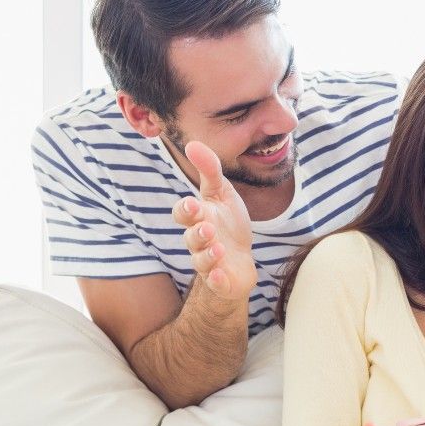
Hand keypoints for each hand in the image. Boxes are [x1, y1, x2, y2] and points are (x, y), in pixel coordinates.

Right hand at [172, 141, 257, 300]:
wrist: (242, 259)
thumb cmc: (228, 224)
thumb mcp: (222, 194)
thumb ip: (209, 170)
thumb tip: (192, 143)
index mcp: (198, 218)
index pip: (183, 213)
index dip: (185, 210)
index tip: (193, 204)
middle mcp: (199, 240)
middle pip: (190, 238)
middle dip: (197, 233)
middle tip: (207, 228)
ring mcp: (209, 261)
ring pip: (200, 260)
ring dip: (207, 254)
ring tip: (218, 247)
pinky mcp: (220, 280)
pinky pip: (214, 282)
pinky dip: (216, 279)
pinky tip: (220, 274)